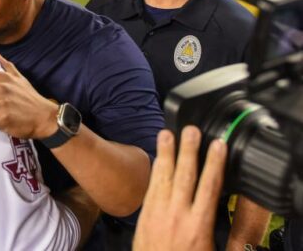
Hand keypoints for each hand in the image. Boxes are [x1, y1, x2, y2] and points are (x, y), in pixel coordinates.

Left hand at [133, 126, 226, 250]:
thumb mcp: (211, 246)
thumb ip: (215, 224)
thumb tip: (223, 204)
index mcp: (199, 224)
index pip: (209, 186)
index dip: (214, 163)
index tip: (218, 145)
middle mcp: (178, 214)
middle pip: (184, 176)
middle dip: (188, 151)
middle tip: (191, 130)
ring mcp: (159, 212)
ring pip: (164, 177)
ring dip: (166, 153)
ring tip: (167, 133)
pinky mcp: (146, 214)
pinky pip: (151, 187)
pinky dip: (155, 171)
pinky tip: (157, 158)